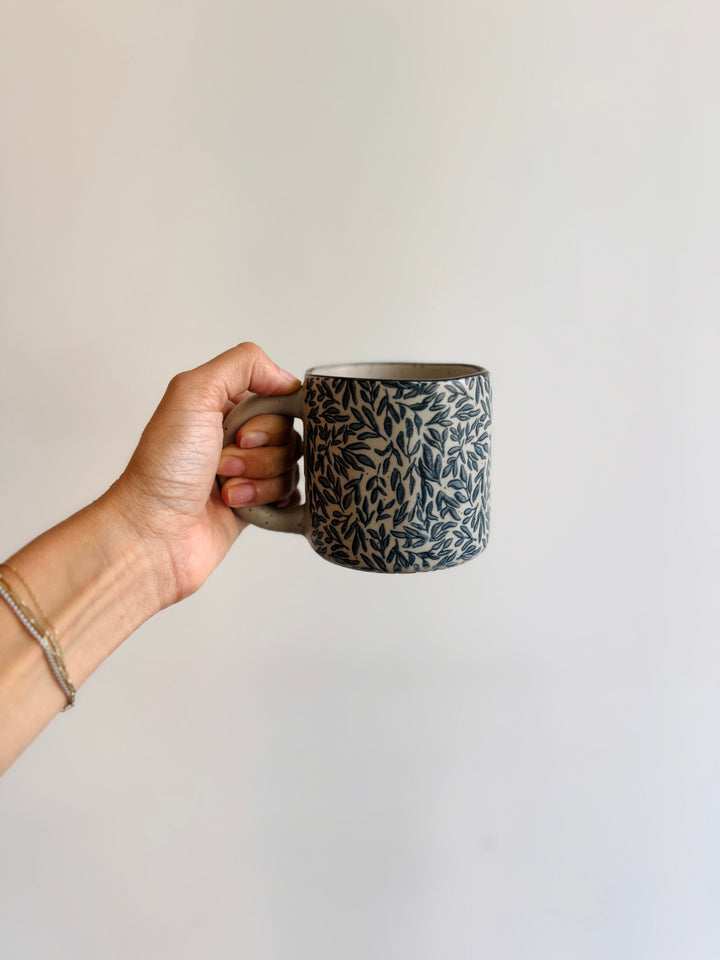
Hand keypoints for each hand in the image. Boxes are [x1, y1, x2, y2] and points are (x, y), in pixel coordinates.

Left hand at [107, 343, 301, 605]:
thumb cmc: (163, 468)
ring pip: (290, 465)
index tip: (242, 433)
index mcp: (221, 405)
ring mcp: (246, 470)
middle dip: (260, 452)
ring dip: (258, 478)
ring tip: (223, 487)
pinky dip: (268, 500)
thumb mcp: (193, 392)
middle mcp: (234, 435)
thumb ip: (243, 364)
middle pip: (288, 433)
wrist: (154, 532)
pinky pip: (291, 494)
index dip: (268, 418)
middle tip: (223, 462)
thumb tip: (287, 379)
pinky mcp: (256, 503)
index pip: (277, 397)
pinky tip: (238, 505)